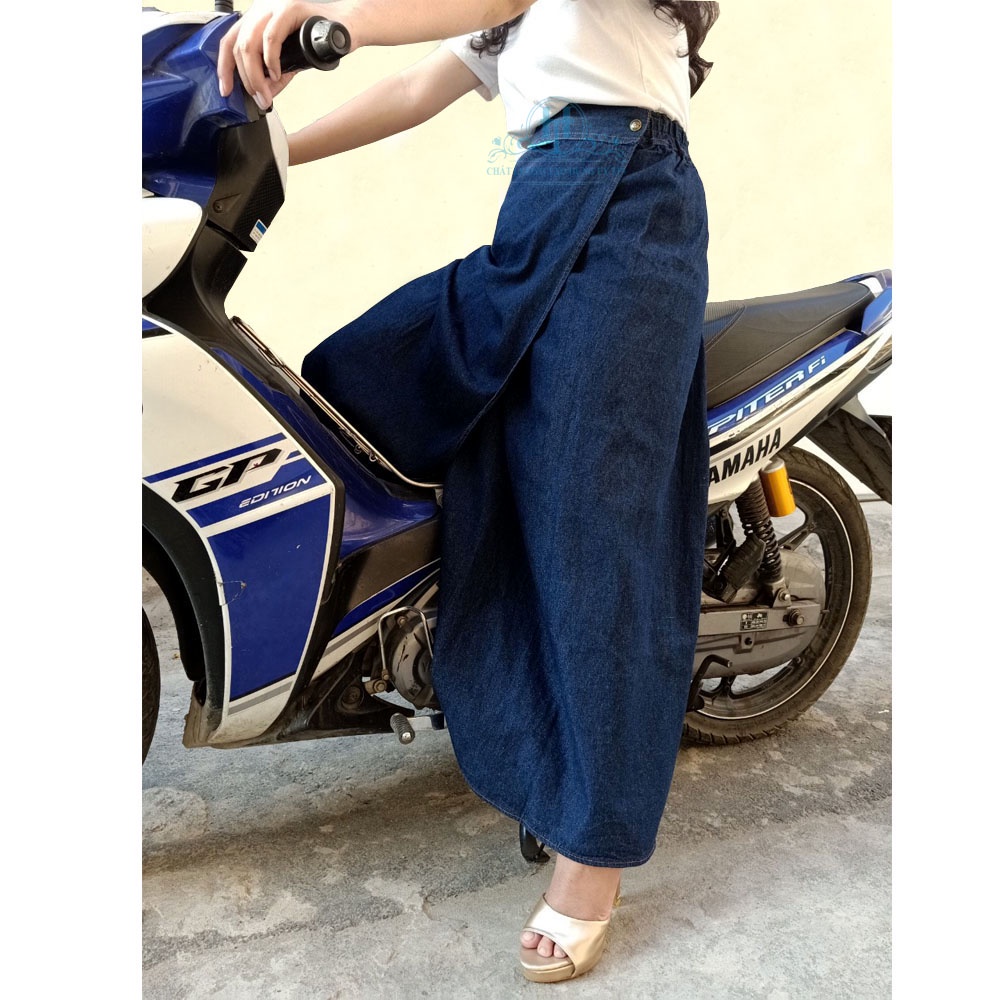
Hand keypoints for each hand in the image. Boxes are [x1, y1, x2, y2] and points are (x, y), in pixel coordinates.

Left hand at [218, 0, 332, 105]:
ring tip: (266, 92)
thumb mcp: (291, 60)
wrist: (348, 27)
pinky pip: (270, 37)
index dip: (224, 68)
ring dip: (256, 75)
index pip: (229, 42)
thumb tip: (263, 94)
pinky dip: (271, 60)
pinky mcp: (288, 8)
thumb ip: (275, 76)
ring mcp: (273, 6)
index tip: (226, 90)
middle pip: (237, 46)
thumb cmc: (322, 39)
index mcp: (256, 19)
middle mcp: (260, 10)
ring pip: (249, 44)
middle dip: (246, 79)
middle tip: (259, 98)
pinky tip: (277, 73)